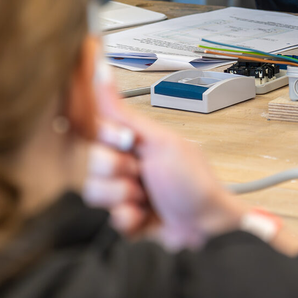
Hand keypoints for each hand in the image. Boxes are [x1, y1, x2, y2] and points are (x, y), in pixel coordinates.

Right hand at [102, 103, 248, 249]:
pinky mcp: (123, 216)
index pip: (96, 130)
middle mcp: (126, 163)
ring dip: (124, 197)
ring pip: (94, 191)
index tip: (127, 142)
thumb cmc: (194, 180)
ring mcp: (123, 191)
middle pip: (91, 162)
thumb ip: (123, 112)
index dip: (107, 139)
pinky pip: (107, 218)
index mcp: (134, 140)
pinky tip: (146, 215)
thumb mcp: (160, 142)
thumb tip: (101, 71)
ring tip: (147, 198)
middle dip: (119, 171)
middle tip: (143, 173)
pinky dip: (129, 218)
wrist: (206, 226)